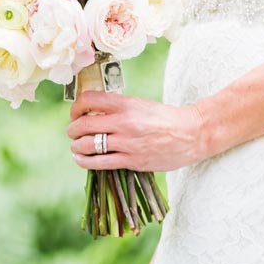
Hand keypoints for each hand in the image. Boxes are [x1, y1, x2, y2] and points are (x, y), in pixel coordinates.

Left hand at [67, 90, 206, 171]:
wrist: (191, 133)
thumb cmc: (165, 118)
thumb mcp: (141, 105)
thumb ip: (119, 108)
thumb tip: (93, 113)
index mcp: (126, 103)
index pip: (89, 100)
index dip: (76, 106)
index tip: (76, 112)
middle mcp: (124, 122)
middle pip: (83, 124)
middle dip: (73, 129)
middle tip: (73, 131)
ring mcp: (127, 143)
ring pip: (87, 145)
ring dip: (76, 146)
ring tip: (76, 146)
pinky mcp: (132, 161)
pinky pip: (99, 163)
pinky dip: (85, 161)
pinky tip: (82, 159)